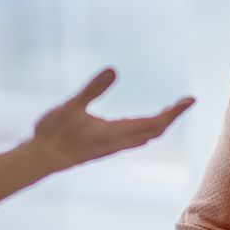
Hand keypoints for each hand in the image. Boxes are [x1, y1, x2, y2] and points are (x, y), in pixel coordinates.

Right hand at [27, 69, 193, 175]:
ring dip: (160, 123)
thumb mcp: (70, 107)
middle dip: (171, 116)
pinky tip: (141, 121)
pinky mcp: (103, 147)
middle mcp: (117, 142)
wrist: (39, 161)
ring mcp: (111, 147)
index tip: (191, 99)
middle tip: (185, 101)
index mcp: (115, 133)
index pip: (155, 123)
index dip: (175, 112)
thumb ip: (92, 89)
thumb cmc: (52, 134)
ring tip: (171, 109)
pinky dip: (147, 127)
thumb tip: (114, 69)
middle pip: (155, 131)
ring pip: (145, 137)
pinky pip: (134, 138)